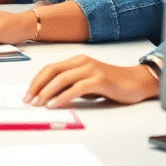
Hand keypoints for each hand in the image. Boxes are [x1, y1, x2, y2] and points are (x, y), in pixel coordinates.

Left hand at [24, 56, 159, 107]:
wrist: (137, 82)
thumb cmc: (112, 84)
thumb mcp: (87, 84)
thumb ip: (72, 86)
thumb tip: (51, 97)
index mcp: (76, 61)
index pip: (50, 68)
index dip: (36, 80)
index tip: (28, 93)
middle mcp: (81, 62)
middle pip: (52, 71)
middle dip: (37, 86)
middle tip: (28, 99)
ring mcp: (90, 69)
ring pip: (62, 78)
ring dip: (47, 92)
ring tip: (39, 103)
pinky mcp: (99, 80)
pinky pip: (77, 88)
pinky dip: (63, 96)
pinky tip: (56, 104)